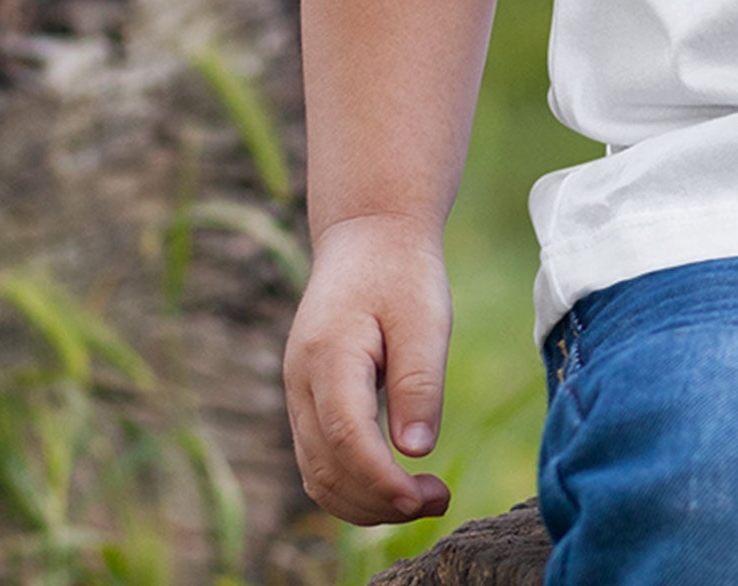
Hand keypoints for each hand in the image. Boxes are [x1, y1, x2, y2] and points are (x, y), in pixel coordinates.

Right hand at [283, 214, 453, 524]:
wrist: (368, 235)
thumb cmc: (402, 271)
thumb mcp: (424, 316)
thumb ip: (418, 381)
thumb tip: (417, 451)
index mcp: (328, 355)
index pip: (345, 439)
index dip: (382, 481)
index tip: (426, 497)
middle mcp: (301, 381)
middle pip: (326, 469)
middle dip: (380, 502)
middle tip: (439, 500)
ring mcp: (298, 393)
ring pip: (317, 474)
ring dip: (366, 502)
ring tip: (426, 498)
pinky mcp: (308, 400)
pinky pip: (319, 460)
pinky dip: (353, 484)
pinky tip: (398, 483)